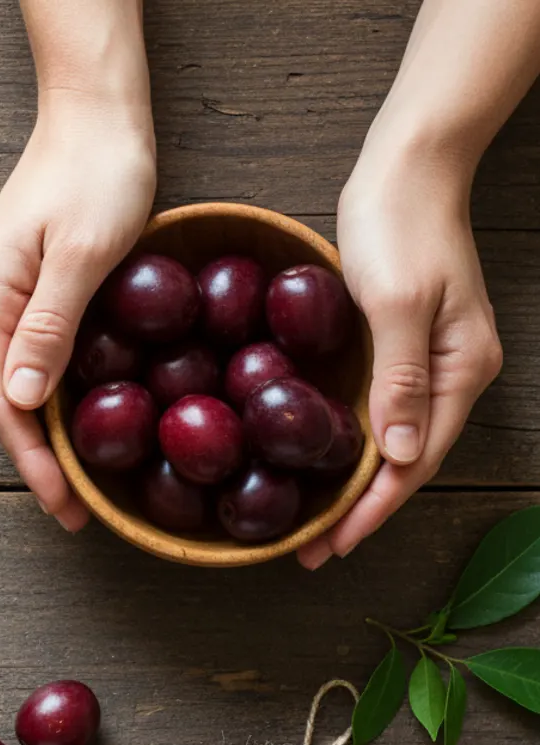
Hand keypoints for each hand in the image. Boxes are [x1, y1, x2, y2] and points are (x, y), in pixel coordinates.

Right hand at [0, 92, 156, 529]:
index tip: (65, 507)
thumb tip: (22, 402)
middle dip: (37, 459)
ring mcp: (1, 294)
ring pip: (18, 382)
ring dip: (46, 433)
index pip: (2, 402)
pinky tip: (81, 417)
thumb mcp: (84, 252)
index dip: (33, 462)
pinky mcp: (24, 286)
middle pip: (4, 399)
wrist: (95, 112)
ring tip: (81, 478)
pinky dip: (55, 396)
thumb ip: (51, 326)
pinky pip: (34, 356)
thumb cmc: (97, 170)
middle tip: (77, 509)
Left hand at [298, 143, 502, 568]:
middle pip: (407, 461)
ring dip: (355, 484)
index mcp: (460, 369)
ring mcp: (429, 360)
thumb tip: (401, 455)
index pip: (415, 462)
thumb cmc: (399, 226)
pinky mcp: (403, 344)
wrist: (407, 169)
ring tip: (313, 520)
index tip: (331, 545)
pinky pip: (381, 410)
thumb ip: (399, 379)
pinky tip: (321, 458)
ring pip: (393, 441)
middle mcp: (453, 374)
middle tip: (310, 549)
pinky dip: (353, 444)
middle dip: (361, 510)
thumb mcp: (397, 302)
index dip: (373, 509)